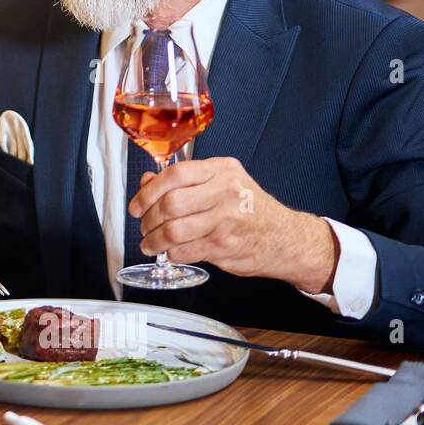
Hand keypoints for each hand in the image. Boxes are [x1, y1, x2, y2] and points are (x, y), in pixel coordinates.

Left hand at [128, 156, 337, 292]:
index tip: (137, 204)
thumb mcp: (222, 182)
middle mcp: (225, 192)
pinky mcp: (225, 246)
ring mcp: (226, 220)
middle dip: (148, 218)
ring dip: (154, 240)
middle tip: (143, 225)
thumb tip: (147, 183)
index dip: (148, 191)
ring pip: (174, 230)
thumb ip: (184, 181)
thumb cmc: (251, 209)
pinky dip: (170, 254)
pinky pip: (185, 251)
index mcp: (222, 170)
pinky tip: (170, 253)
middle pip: (170, 203)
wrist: (286, 238)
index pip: (175, 174)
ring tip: (150, 243)